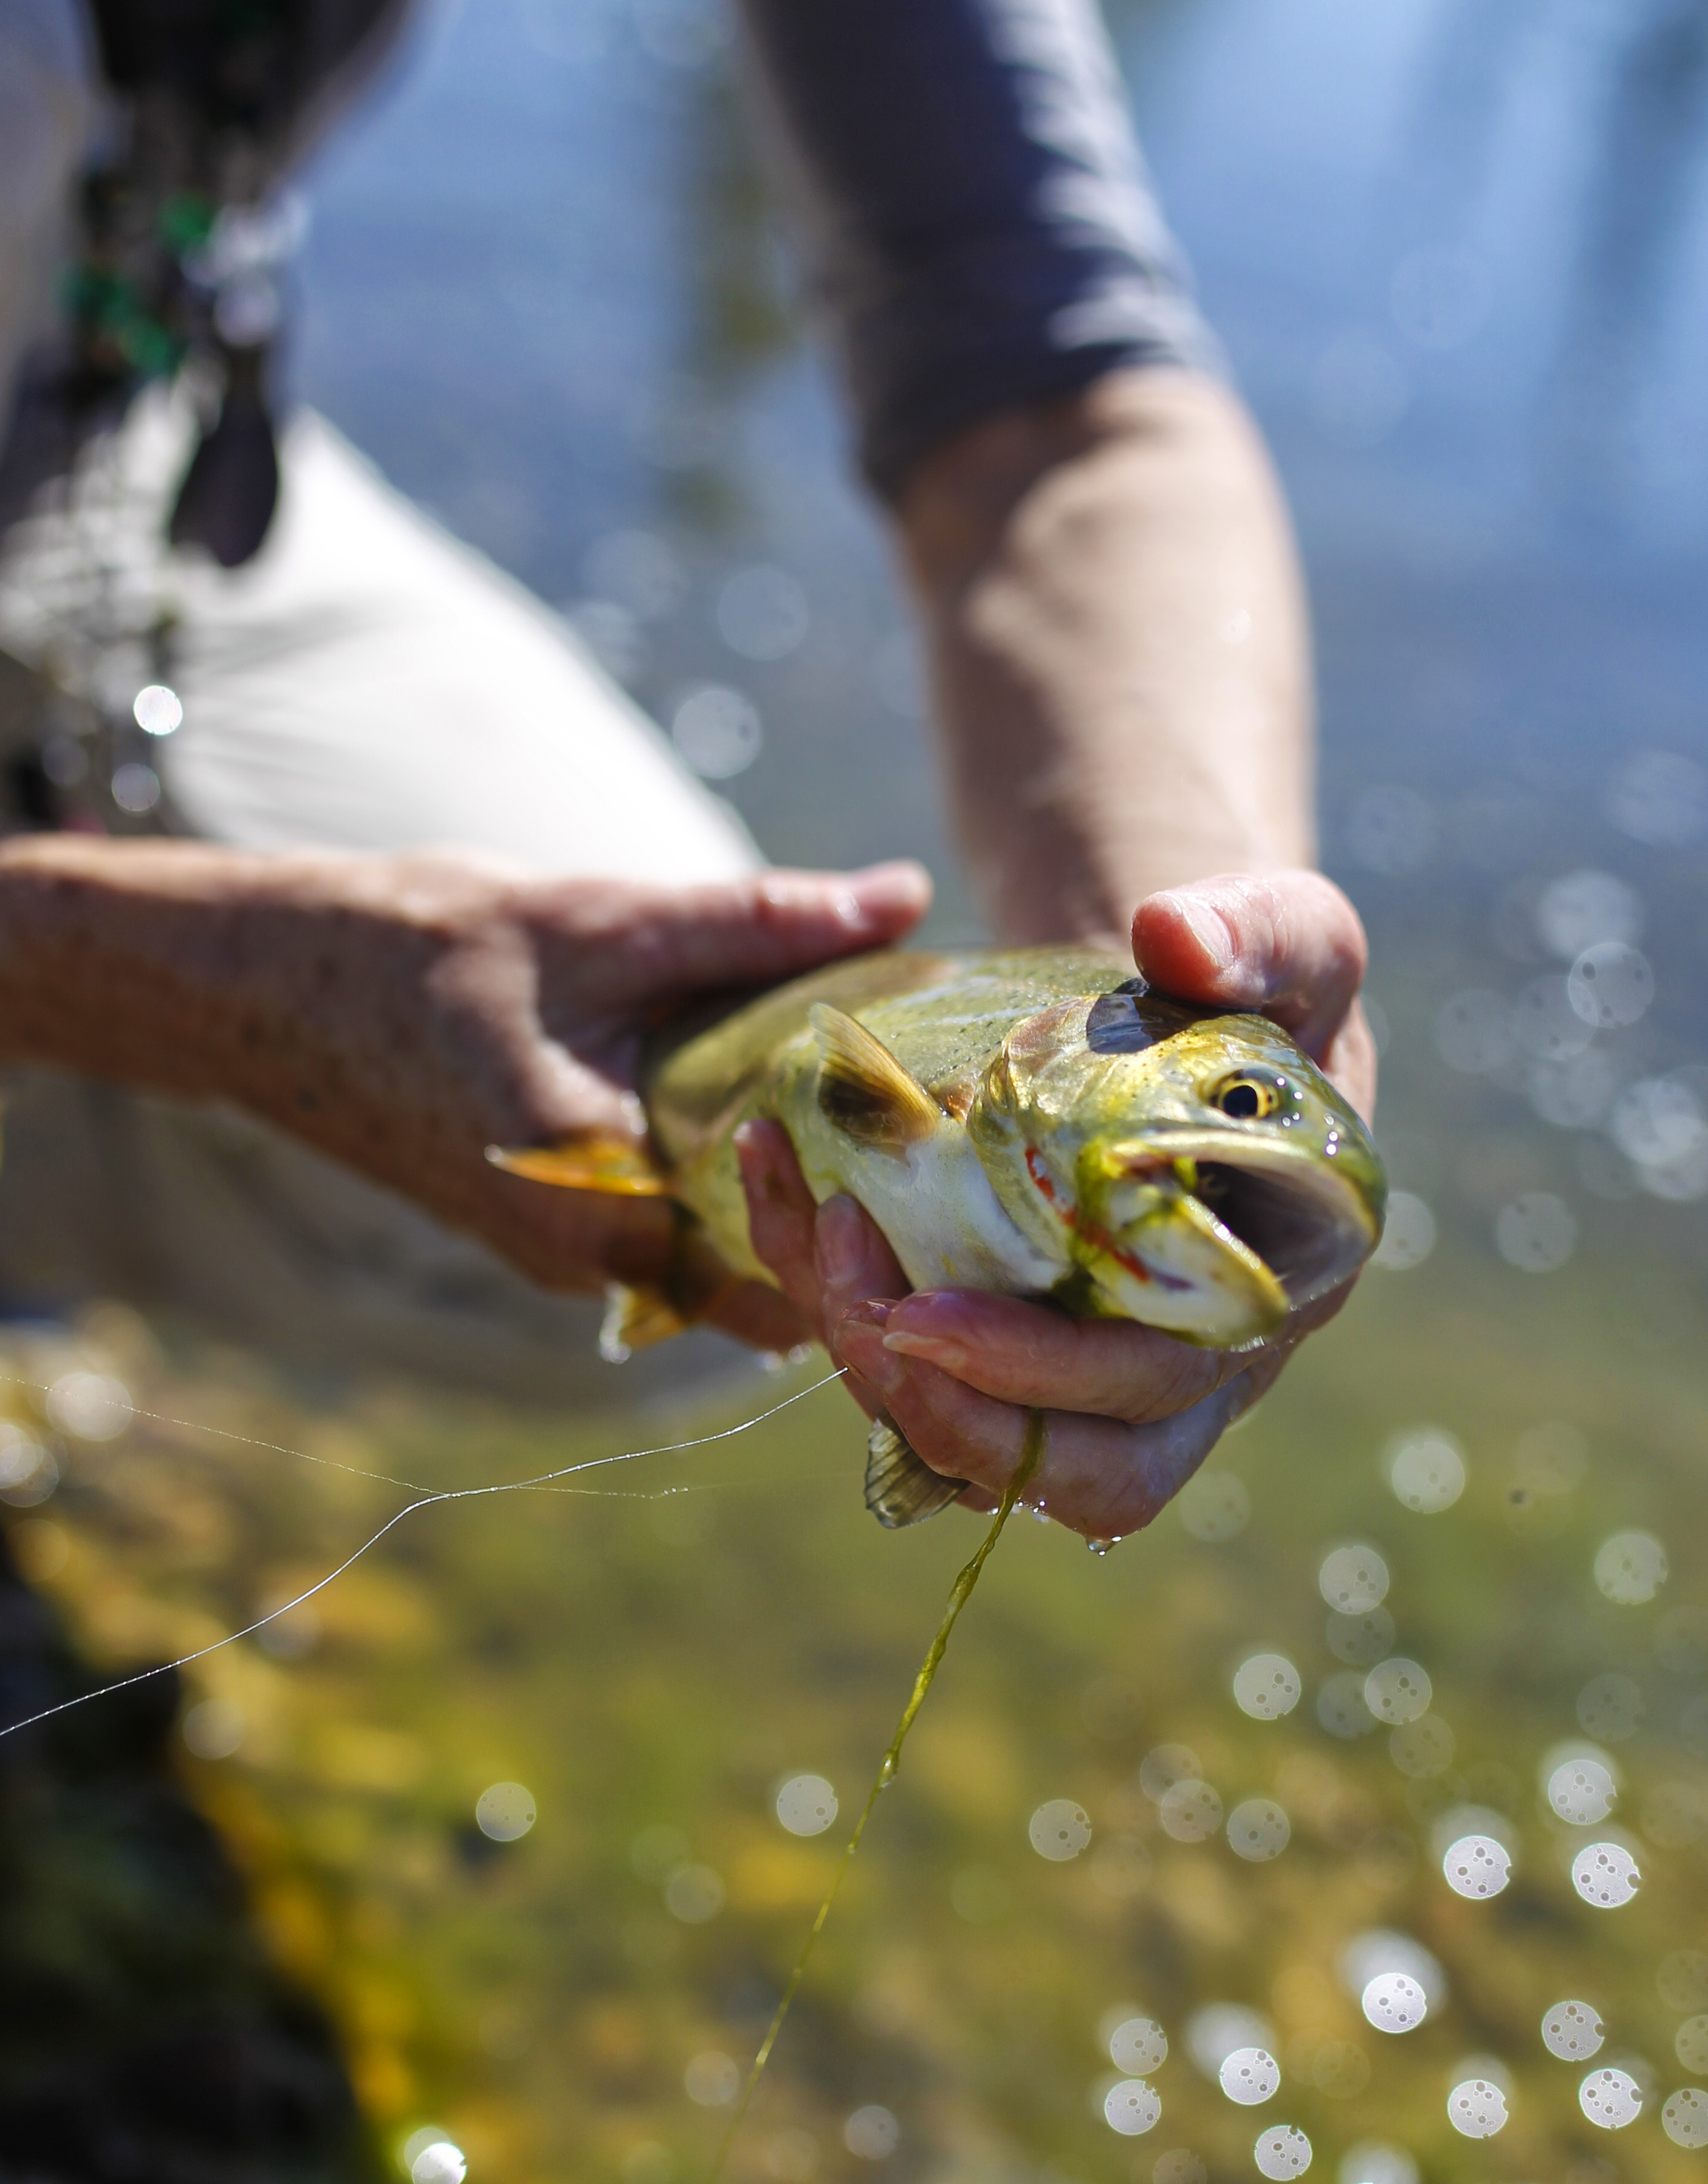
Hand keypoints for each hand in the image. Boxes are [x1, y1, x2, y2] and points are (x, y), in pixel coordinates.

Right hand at [0, 838, 928, 1306]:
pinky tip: (789, 1134)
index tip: (968, 1171)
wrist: (263, 985)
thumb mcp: (602, 920)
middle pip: (766, 1284)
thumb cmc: (418, 949)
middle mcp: (583, 1253)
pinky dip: (732, 1205)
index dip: (882, 1228)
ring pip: (719, 1274)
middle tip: (956, 1163)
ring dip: (796, 1221)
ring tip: (894, 1144)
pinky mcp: (547, 1236)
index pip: (783, 1258)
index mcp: (602, 1189)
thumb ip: (757, 922)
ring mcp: (561, 1257)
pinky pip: (670, 1247)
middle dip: (856, 1235)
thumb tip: (901, 898)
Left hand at [740, 866, 1372, 1536]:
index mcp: (1276, 1290)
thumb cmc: (1253, 984)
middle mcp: (1197, 1363)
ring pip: (988, 1456)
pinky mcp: (1011, 1349)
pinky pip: (920, 1385)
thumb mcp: (1292, 934)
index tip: (928, 1315)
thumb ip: (1262, 930)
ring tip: (822, 1234)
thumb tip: (1174, 934)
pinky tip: (780, 1186)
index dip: (1044, 1379)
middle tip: (865, 1314)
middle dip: (956, 1421)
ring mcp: (1100, 1371)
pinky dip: (833, 1305)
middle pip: (1086, 1475)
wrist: (1179, 1008)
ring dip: (882, 1376)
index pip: (1164, 1391)